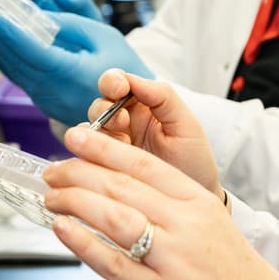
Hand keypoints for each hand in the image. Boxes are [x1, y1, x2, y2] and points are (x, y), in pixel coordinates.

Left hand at [0, 9, 153, 125]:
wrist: (133, 106)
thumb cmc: (123, 67)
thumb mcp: (103, 35)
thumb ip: (70, 24)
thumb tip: (38, 17)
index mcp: (71, 74)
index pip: (31, 51)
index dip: (8, 33)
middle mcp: (54, 91)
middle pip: (14, 61)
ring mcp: (47, 100)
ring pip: (13, 71)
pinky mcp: (44, 103)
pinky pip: (20, 78)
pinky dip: (8, 59)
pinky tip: (1, 43)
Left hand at [44, 126, 278, 279]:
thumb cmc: (234, 274)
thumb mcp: (211, 224)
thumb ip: (172, 206)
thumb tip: (120, 192)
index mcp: (199, 202)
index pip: (143, 164)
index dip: (104, 148)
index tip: (76, 137)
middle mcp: (185, 224)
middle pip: (121, 186)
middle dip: (78, 173)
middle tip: (52, 171)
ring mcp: (172, 259)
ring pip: (113, 217)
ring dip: (75, 202)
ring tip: (51, 198)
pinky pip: (112, 263)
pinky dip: (82, 243)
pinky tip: (62, 229)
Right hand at [87, 70, 219, 195]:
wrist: (192, 200)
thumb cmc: (193, 161)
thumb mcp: (186, 125)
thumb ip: (163, 97)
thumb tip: (134, 79)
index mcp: (143, 104)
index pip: (118, 82)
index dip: (113, 81)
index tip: (120, 88)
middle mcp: (124, 121)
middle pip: (99, 104)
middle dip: (104, 108)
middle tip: (122, 122)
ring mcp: (112, 144)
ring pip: (88, 128)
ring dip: (98, 132)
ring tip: (122, 145)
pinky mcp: (103, 166)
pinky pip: (85, 154)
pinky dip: (89, 153)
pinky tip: (107, 161)